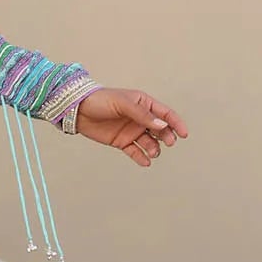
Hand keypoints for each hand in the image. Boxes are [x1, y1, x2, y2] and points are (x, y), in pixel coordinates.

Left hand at [74, 88, 188, 165]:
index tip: (184, 134)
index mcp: (144, 104)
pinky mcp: (121, 142)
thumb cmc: (101, 100)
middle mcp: (140, 118)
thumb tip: (162, 126)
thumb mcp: (123, 104)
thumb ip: (143, 115)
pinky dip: (142, 157)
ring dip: (154, 148)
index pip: (165, 114)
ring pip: (150, 142)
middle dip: (167, 137)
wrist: (78, 110)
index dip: (176, 123)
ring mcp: (131, 131)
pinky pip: (135, 151)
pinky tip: (146, 162)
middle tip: (168, 142)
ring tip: (153, 153)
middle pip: (160, 130)